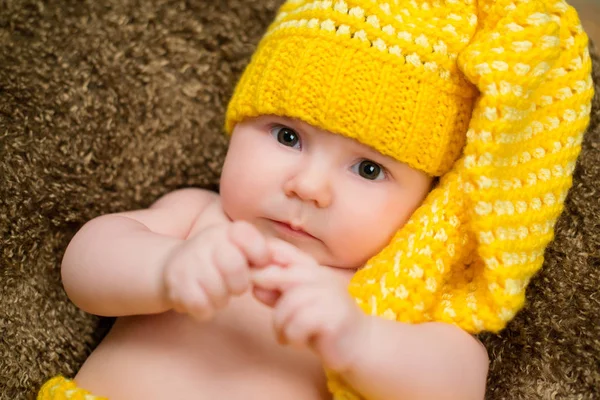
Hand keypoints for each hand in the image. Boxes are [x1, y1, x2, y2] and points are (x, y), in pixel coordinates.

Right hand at [163, 221, 268, 320]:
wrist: (172, 266)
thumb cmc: (219, 261)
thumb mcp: (239, 249)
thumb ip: (264, 255)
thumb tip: (292, 268)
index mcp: (227, 231)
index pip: (248, 238)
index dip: (258, 255)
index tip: (256, 263)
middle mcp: (206, 241)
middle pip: (234, 268)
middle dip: (238, 284)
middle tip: (232, 284)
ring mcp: (189, 262)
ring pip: (219, 292)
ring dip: (221, 299)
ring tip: (215, 291)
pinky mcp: (176, 285)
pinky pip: (202, 307)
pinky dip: (205, 310)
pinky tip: (202, 299)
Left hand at [251, 240, 367, 370]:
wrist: (360, 346)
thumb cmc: (324, 325)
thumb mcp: (296, 307)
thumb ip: (277, 294)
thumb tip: (254, 285)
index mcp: (313, 269)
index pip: (281, 251)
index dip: (261, 259)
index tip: (252, 278)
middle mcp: (323, 277)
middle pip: (283, 275)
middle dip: (269, 292)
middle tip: (268, 310)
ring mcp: (331, 294)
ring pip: (289, 304)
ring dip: (280, 325)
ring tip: (286, 336)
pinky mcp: (335, 316)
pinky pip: (298, 323)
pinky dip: (292, 336)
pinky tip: (298, 342)